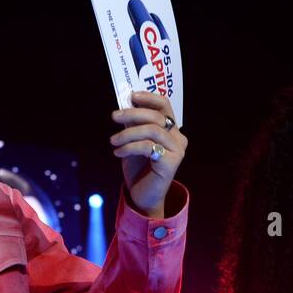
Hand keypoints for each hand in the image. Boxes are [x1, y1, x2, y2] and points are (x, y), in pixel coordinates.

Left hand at [109, 91, 184, 216]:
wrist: (142, 196)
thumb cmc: (138, 168)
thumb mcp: (132, 141)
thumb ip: (133, 125)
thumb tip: (124, 106)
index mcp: (171, 131)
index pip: (164, 106)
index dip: (149, 98)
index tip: (131, 96)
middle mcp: (178, 138)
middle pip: (157, 116)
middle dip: (133, 113)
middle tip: (114, 116)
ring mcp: (177, 150)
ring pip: (152, 130)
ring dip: (128, 133)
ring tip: (114, 141)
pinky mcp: (172, 162)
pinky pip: (148, 146)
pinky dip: (129, 147)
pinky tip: (118, 153)